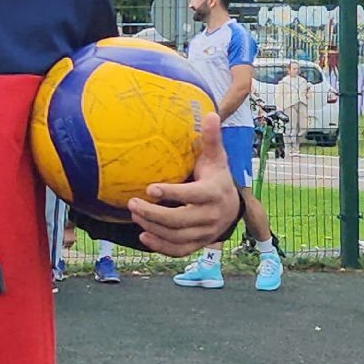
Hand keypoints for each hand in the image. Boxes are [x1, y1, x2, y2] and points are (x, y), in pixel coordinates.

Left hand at [127, 112, 240, 256]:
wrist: (231, 205)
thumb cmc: (215, 176)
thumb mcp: (215, 158)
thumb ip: (211, 139)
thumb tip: (210, 113)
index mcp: (215, 193)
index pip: (193, 195)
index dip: (173, 193)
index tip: (150, 188)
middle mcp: (212, 216)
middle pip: (180, 220)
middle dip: (154, 213)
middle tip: (131, 203)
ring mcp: (206, 233)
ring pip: (177, 236)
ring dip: (152, 227)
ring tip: (134, 214)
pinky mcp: (199, 244)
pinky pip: (180, 250)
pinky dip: (161, 246)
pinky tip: (143, 236)